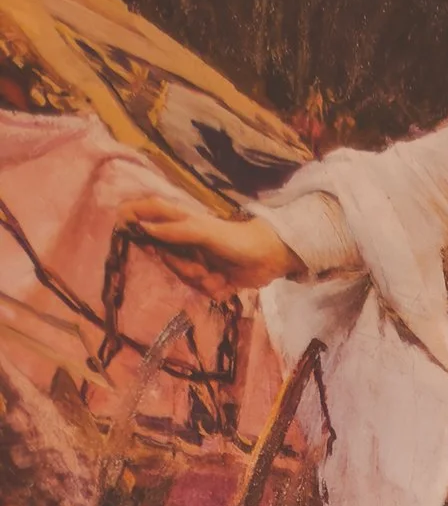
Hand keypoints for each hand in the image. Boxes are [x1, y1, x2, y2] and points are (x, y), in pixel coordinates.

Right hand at [118, 191, 294, 290]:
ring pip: (184, 277)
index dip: (133, 217)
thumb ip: (174, 230)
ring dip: (201, 280)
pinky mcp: (211, 279)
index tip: (122, 224)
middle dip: (182, 267)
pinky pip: (202, 291)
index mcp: (181, 222)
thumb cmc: (236, 239)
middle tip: (201, 265)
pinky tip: (226, 283)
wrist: (268, 260)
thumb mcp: (202, 231)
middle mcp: (186, 241)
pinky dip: (214, 289)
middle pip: (165, 258)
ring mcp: (198, 261)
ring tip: (217, 274)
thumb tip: (144, 227)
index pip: (150, 214)